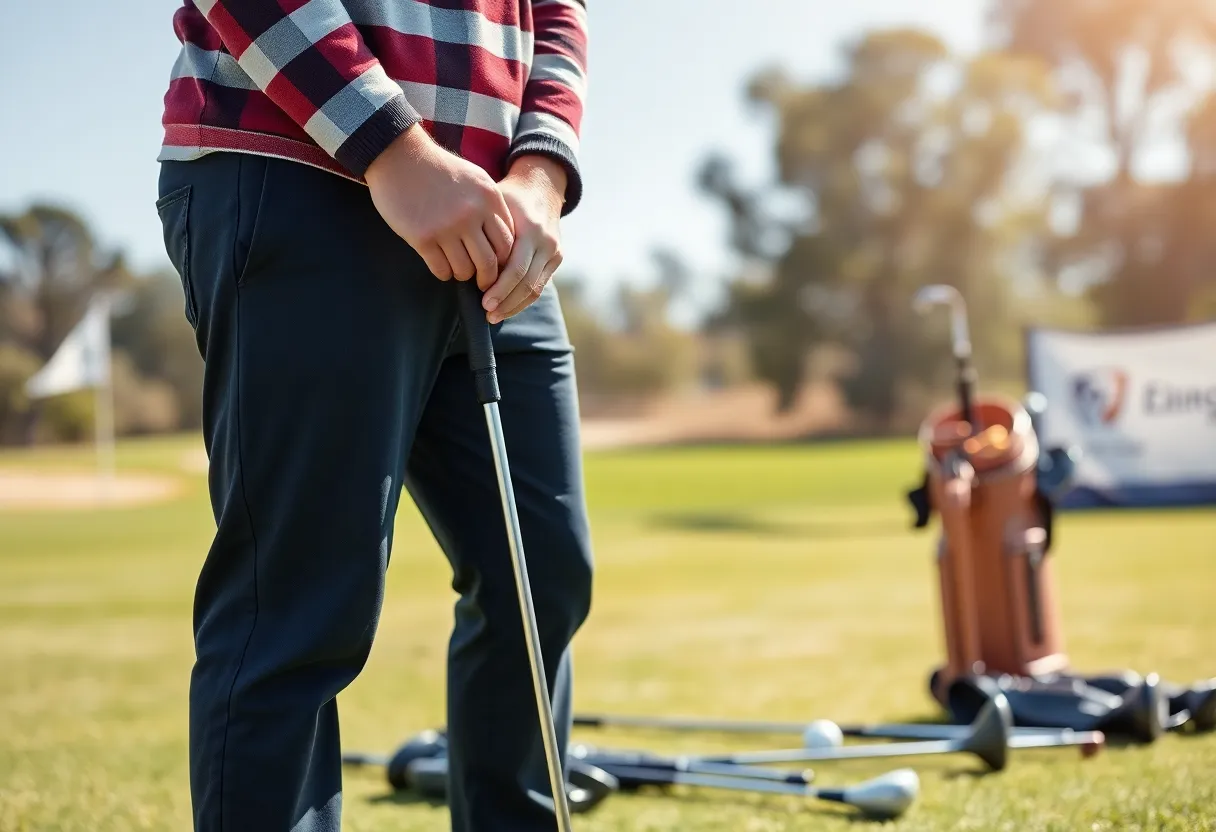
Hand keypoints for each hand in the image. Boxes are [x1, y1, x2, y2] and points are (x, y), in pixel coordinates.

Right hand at [365, 125, 514, 288]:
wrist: (399, 155)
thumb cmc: (439, 168)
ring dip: (464, 275)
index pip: (507, 243)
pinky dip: (444, 273)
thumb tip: (505, 240)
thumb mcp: (475, 178)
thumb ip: (492, 205)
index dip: (504, 260)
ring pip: (465, 269)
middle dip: (488, 278)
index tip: (497, 265)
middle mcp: (471, 215)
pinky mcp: (423, 238)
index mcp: (488, 199)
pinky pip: (441, 269)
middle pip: (490, 262)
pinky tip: (442, 267)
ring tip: (460, 271)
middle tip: (484, 283)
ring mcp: (446, 228)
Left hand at [481, 156, 567, 322]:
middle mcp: (546, 242)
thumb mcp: (495, 205)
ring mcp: (554, 252)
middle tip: (487, 313)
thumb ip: (486, 232)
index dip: (500, 289)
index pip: (516, 268)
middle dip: (506, 302)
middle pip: (527, 283)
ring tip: (494, 316)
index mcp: (530, 229)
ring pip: (536, 289)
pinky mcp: (557, 259)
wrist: (541, 187)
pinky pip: (540, 285)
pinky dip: (524, 300)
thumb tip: (465, 263)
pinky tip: (508, 307)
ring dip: (515, 306)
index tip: (483, 301)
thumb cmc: (509, 196)